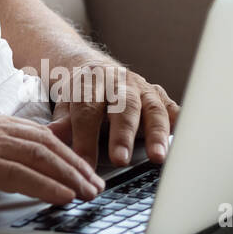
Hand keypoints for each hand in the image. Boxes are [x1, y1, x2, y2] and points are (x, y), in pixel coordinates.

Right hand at [0, 112, 106, 218]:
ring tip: (86, 193)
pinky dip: (47, 187)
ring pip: (39, 157)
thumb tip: (36, 162)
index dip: (69, 152)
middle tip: (95, 184)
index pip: (40, 134)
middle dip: (76, 165)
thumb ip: (3, 151)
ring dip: (69, 177)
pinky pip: (22, 175)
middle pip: (46, 143)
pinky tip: (63, 197)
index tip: (86, 171)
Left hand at [47, 58, 179, 167]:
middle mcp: (120, 83)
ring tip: (156, 157)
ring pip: (152, 108)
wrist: (95, 69)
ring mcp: (142, 89)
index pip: (87, 111)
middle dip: (122, 134)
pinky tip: (181, 142)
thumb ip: (62, 123)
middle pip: (123, 107)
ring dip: (156, 134)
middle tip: (119, 160)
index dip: (85, 138)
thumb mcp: (65, 105)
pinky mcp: (160, 96)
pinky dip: (178, 124)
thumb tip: (51, 139)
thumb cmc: (80, 94)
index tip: (83, 164)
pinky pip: (172, 109)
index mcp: (91, 83)